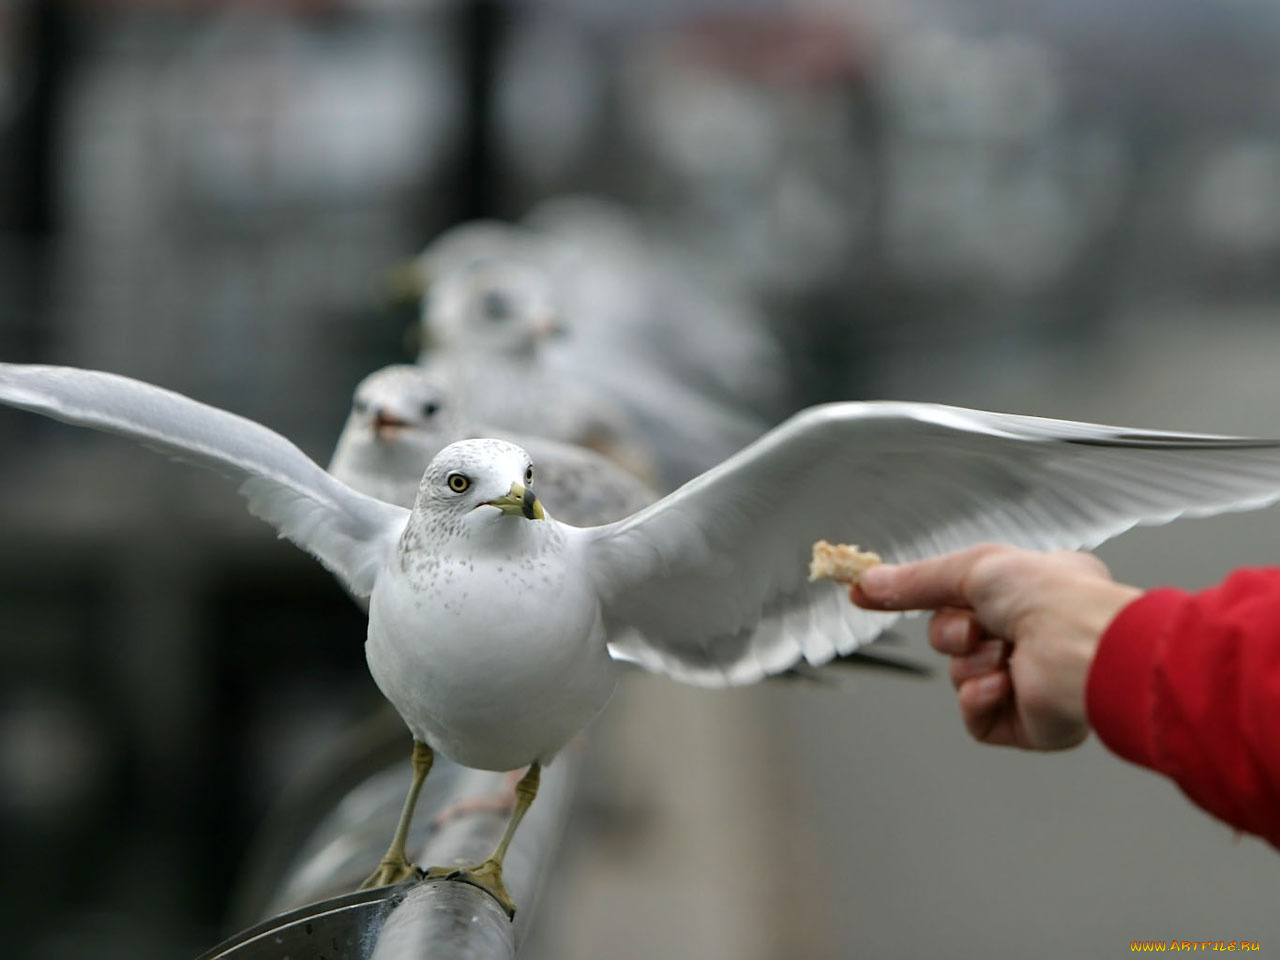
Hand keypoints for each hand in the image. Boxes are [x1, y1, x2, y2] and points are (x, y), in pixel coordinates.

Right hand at [851, 545, 1141, 750]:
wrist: (1080, 645)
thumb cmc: (1050, 596)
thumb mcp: (970, 569)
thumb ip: (913, 581)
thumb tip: (865, 583)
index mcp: (1033, 591)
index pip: (962, 596)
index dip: (922, 595)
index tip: (871, 594)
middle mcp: (1035, 635)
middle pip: (954, 637)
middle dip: (952, 633)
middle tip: (975, 627)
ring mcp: (1032, 681)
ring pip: (962, 677)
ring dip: (971, 665)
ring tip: (1003, 654)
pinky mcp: (1028, 723)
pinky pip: (976, 718)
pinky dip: (979, 700)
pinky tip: (1002, 684)